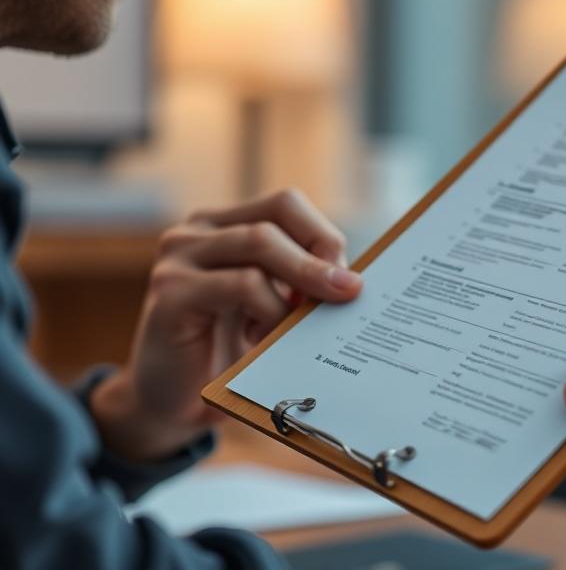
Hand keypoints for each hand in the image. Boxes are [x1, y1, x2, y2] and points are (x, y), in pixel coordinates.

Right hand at [90, 189, 361, 460]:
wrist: (174, 402)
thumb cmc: (230, 350)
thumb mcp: (272, 306)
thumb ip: (300, 283)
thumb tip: (353, 277)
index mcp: (224, 224)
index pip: (285, 204)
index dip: (322, 235)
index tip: (348, 278)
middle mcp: (196, 230)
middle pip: (276, 218)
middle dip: (320, 258)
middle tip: (349, 293)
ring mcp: (178, 256)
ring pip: (261, 244)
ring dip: (298, 285)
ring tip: (305, 324)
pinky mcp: (170, 291)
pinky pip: (242, 284)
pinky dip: (270, 310)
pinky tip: (268, 338)